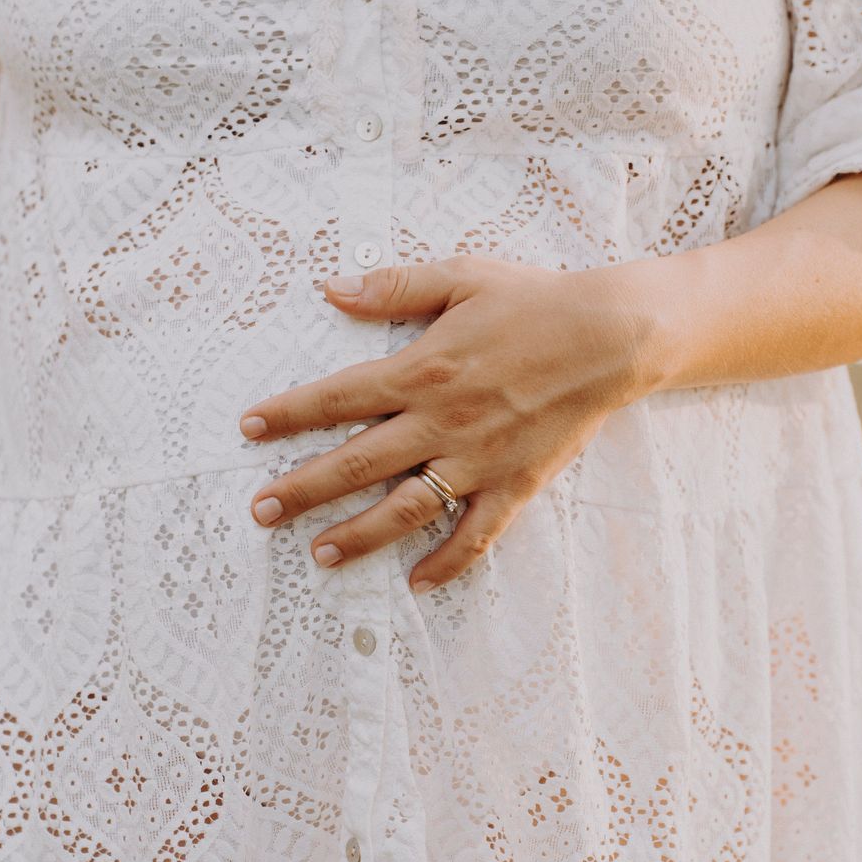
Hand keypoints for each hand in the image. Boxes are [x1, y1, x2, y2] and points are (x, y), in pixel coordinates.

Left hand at [236, 253, 665, 593]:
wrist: (612, 335)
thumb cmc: (534, 300)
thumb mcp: (461, 277)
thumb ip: (393, 287)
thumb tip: (330, 289)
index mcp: (422, 370)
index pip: (337, 398)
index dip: (288, 414)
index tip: (248, 428)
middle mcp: (442, 422)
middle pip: (357, 463)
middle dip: (302, 488)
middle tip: (260, 511)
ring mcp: (479, 459)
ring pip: (407, 508)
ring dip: (360, 534)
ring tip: (320, 554)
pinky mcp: (516, 484)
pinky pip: (476, 534)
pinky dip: (447, 563)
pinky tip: (416, 583)